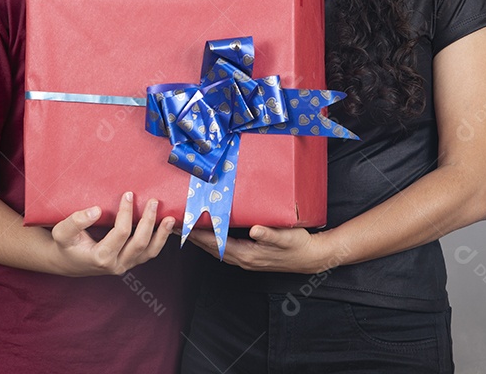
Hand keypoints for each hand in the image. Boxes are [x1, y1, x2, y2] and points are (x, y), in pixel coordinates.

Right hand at [49, 192, 173, 276]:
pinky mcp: (131, 262)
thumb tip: (96, 210)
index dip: (126, 213)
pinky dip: (160, 240)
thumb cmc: (66, 245)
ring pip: (149, 252)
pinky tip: (167, 227)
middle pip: (140, 243)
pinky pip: (149, 253)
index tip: (128, 194)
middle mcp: (116, 264)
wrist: (68, 262)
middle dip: (148, 221)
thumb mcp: (62, 232)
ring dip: (161, 234)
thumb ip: (76, 221)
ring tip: (170, 218)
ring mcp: (126, 264)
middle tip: (153, 201)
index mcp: (101, 257)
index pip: (121, 233)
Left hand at [186, 225, 327, 274]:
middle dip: (191, 237)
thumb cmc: (299, 245)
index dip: (197, 234)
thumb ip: (270, 234)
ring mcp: (246, 260)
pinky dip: (211, 242)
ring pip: (215, 250)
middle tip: (174, 225)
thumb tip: (255, 230)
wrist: (311, 258)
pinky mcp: (250, 257)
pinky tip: (208, 234)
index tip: (182, 225)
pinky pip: (224, 249)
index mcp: (247, 254)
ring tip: (184, 229)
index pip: (215, 243)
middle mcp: (243, 259)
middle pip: (210, 248)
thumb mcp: (286, 237)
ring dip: (199, 240)